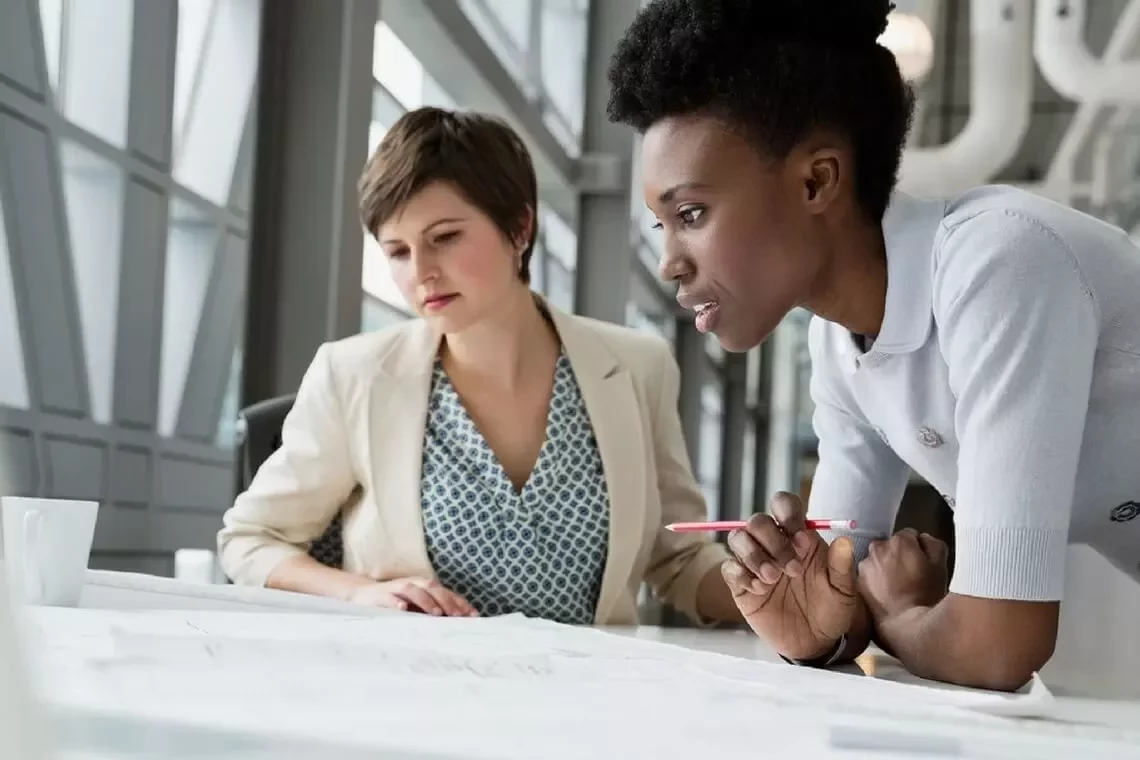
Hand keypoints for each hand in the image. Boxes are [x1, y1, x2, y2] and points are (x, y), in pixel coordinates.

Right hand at [347, 577, 478, 616]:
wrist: (362, 595)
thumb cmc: (395, 603)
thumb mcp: (416, 607)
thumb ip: (433, 611)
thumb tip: (458, 623)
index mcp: (424, 587)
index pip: (446, 592)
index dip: (460, 602)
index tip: (473, 616)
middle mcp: (412, 584)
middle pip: (432, 587)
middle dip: (446, 601)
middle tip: (457, 616)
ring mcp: (395, 588)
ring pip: (413, 589)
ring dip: (426, 600)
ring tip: (436, 613)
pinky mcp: (379, 595)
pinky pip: (388, 597)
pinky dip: (396, 602)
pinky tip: (403, 609)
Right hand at [722, 492, 858, 659]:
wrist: (814, 643)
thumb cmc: (830, 610)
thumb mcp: (843, 591)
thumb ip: (842, 566)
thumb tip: (844, 540)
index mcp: (798, 536)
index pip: (784, 504)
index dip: (788, 516)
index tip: (802, 542)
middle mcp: (773, 544)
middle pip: (758, 521)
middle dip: (773, 542)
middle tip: (791, 570)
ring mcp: (754, 562)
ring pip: (738, 538)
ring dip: (754, 556)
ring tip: (772, 579)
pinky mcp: (740, 583)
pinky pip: (729, 567)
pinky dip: (741, 575)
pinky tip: (759, 590)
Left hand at [858, 528, 947, 623]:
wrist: (907, 626)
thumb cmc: (926, 596)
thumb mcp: (941, 566)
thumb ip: (932, 545)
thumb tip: (923, 540)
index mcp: (900, 541)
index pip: (909, 536)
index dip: (917, 550)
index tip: (921, 563)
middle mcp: (877, 548)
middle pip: (890, 547)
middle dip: (898, 557)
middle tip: (910, 577)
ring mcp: (865, 566)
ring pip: (877, 561)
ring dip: (884, 569)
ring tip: (897, 589)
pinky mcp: (857, 583)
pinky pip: (868, 577)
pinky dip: (874, 582)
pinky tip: (885, 596)